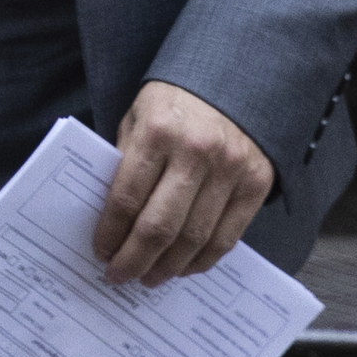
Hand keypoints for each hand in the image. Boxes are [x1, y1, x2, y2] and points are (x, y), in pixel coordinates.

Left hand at [92, 81, 273, 285]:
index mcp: (158, 132)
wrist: (231, 79)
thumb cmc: (172, 104)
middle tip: (119, 277)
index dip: (111, 233)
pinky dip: (202, 260)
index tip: (99, 252)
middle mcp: (196, 153)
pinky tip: (183, 268)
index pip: (127, 197)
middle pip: (161, 226)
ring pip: (195, 238)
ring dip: (168, 267)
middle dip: (135, 259)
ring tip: (149, 278)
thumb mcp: (136, 118)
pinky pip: (227, 237)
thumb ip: (125, 162)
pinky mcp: (256, 184)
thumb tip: (108, 218)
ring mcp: (231, 170)